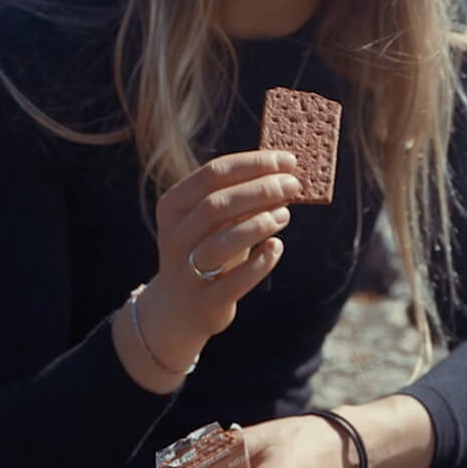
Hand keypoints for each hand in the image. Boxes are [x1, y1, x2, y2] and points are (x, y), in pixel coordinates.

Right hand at [134, 151, 301, 367]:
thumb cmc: (206, 249)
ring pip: (221, 242)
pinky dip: (260, 263)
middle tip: (293, 185)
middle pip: (217, 204)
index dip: (253, 164)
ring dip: (258, 224)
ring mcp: (187, 270)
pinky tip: (277, 247)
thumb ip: (240, 197)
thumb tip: (284, 173)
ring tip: (285, 213)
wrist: (180, 307)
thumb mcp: (213, 221)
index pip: (212, 174)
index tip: (287, 161)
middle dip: (260, 190)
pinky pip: (235, 281)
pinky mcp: (206, 301)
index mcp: (173, 206)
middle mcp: (174, 236)